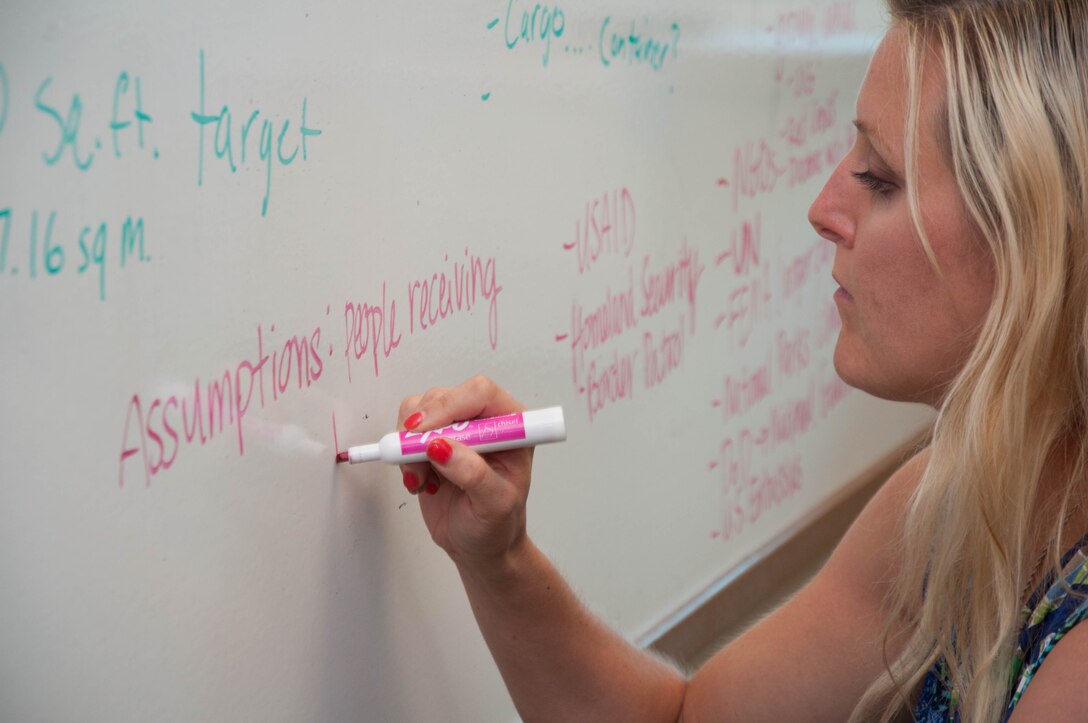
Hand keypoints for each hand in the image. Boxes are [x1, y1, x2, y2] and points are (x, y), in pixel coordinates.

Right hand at [397, 376, 533, 566]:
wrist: (479, 544)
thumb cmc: (497, 524)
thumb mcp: (494, 505)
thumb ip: (472, 474)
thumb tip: (441, 447)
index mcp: (512, 425)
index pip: (481, 393)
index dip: (450, 406)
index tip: (426, 435)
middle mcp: (484, 420)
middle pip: (444, 397)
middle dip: (423, 429)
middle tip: (416, 462)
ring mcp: (456, 428)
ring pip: (419, 410)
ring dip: (410, 445)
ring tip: (423, 478)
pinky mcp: (431, 439)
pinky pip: (405, 430)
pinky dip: (402, 454)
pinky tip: (419, 479)